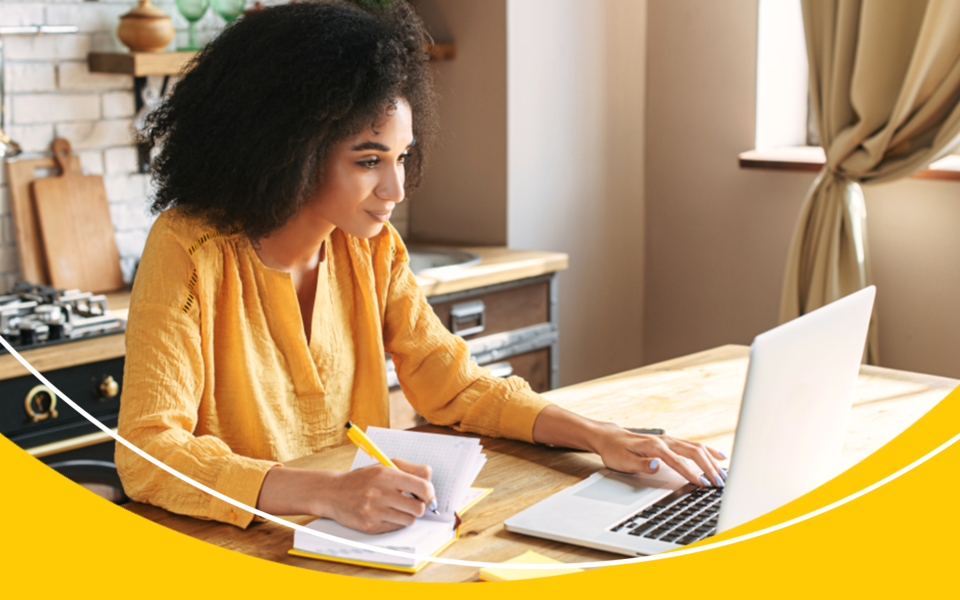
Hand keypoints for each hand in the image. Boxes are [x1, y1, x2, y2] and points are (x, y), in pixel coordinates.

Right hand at [256, 458, 436, 533]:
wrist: (333, 493)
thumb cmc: (363, 479)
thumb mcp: (385, 465)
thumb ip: (411, 469)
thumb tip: (430, 480)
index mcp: (386, 474)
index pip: (422, 486)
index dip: (429, 492)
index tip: (427, 494)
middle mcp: (379, 493)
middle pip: (419, 507)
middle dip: (420, 506)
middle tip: (414, 502)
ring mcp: (374, 511)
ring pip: (409, 520)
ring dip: (408, 515)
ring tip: (399, 508)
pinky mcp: (370, 526)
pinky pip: (395, 527)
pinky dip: (395, 522)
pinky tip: (386, 514)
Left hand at [592, 425, 726, 487]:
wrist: (609, 438)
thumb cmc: (616, 451)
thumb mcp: (624, 462)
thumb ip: (642, 465)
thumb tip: (658, 465)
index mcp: (655, 446)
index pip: (679, 462)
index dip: (693, 474)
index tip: (704, 485)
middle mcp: (665, 440)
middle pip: (694, 452)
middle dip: (709, 468)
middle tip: (720, 483)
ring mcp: (670, 440)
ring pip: (697, 448)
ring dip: (712, 460)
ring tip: (724, 474)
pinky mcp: (671, 441)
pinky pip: (694, 445)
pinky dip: (709, 452)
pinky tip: (719, 457)